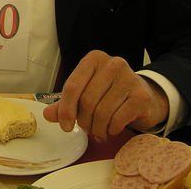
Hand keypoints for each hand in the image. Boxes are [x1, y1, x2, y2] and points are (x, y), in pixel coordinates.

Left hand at [43, 50, 168, 141]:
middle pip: (87, 101)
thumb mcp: (86, 93)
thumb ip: (65, 103)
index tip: (65, 126)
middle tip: (86, 128)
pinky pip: (117, 120)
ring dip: (97, 128)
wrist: (144, 98)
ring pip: (102, 112)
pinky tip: (111, 129)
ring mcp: (129, 77)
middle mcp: (112, 64)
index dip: (66, 109)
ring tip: (98, 131)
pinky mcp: (141, 95)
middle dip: (83, 121)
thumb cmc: (109, 94)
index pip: (73, 86)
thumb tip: (47, 114)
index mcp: (94, 59)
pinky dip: (111, 130)